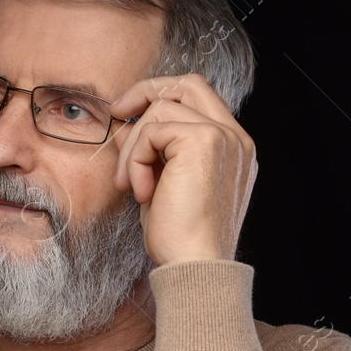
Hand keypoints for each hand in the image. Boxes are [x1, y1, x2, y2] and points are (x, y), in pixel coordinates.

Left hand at [107, 74, 256, 265]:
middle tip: (115, 112)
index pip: (198, 98)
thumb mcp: (162, 185)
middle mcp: (235, 137)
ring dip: (133, 147)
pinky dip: (135, 159)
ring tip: (130, 185)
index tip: (127, 114)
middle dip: (145, 92)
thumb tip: (123, 124)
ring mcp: (223, 137)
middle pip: (187, 83)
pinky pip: (152, 130)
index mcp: (231, 148)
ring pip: (161, 109)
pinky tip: (141, 191)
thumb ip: (152, 152)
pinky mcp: (204, 141)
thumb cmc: (178, 238)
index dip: (160, 96)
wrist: (194, 267)